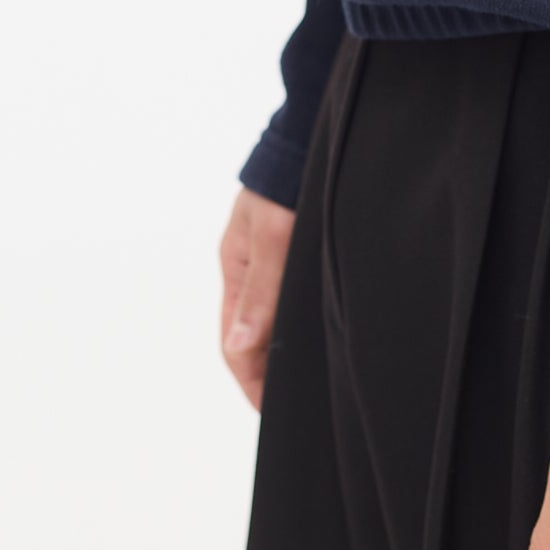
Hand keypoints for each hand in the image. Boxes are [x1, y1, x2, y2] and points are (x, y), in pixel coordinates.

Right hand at [219, 185, 293, 410]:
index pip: (234, 343)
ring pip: (270, 319)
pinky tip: (314, 335)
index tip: (270, 411)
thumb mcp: (273, 239)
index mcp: (235, 270)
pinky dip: (293, 324)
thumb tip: (240, 347)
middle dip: (264, 373)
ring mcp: (268, 261)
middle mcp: (248, 270)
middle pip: (250, 337)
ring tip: (304, 380)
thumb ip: (260, 293)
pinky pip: (287, 299)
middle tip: (290, 406)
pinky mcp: (291, 251)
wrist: (306, 138)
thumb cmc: (285, 185)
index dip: (251, 381)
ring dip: (280, 350)